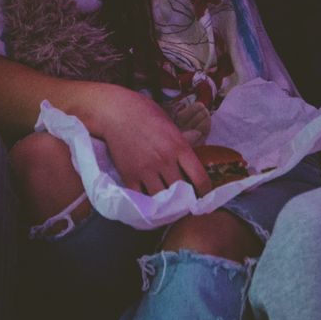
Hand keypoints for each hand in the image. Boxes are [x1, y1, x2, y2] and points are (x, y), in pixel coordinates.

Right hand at [92, 87, 211, 193]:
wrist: (115, 112)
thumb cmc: (144, 113)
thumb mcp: (170, 125)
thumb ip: (182, 144)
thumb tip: (195, 159)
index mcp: (179, 147)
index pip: (200, 178)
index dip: (205, 192)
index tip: (203, 196)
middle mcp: (165, 161)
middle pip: (182, 193)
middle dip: (186, 201)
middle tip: (187, 204)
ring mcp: (146, 170)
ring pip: (162, 199)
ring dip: (166, 205)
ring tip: (169, 207)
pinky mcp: (129, 175)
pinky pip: (141, 198)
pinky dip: (146, 204)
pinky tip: (150, 205)